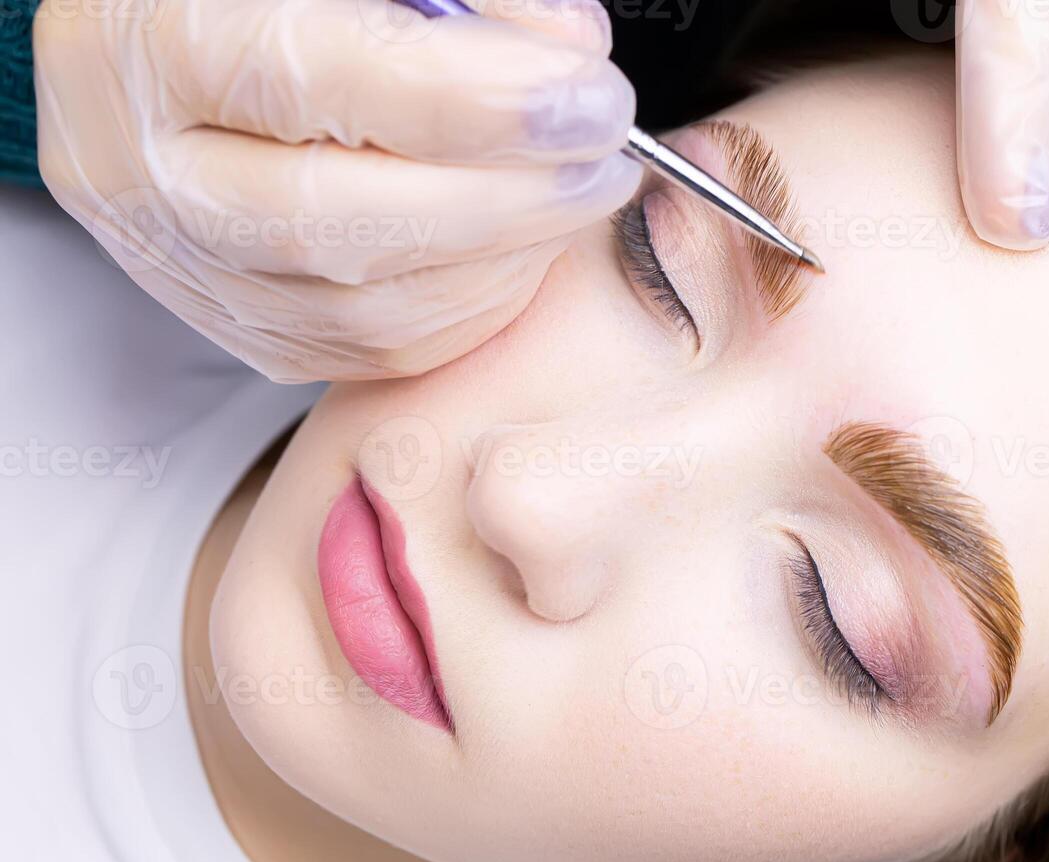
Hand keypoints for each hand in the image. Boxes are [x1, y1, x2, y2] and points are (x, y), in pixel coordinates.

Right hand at [33, 0, 640, 381]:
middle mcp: (151, 174)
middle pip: (342, 222)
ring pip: (371, 308)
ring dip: (508, 256)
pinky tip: (523, 246)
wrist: (169, 59)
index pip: (319, 80)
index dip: (475, 100)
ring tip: (578, 190)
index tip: (592, 95)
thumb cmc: (271, 6)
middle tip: (607, 153)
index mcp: (155, 43)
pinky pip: (384, 350)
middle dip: (509, 197)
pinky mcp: (253, 331)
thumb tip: (573, 51)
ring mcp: (195, 271)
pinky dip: (478, 303)